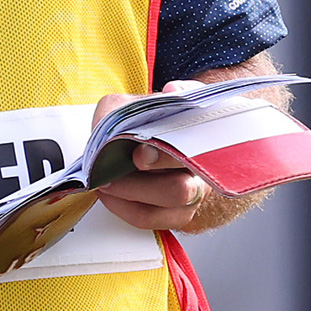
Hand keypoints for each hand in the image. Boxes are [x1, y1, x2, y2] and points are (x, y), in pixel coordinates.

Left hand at [91, 79, 211, 231]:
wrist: (182, 142)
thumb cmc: (175, 121)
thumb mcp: (176, 99)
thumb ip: (176, 93)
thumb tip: (174, 91)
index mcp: (208, 146)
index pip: (192, 155)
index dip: (164, 156)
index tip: (139, 154)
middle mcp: (203, 176)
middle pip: (180, 192)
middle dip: (141, 184)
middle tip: (110, 174)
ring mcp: (192, 199)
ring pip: (164, 210)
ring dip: (127, 196)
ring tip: (102, 181)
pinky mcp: (175, 214)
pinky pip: (149, 219)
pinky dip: (123, 208)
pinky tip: (107, 193)